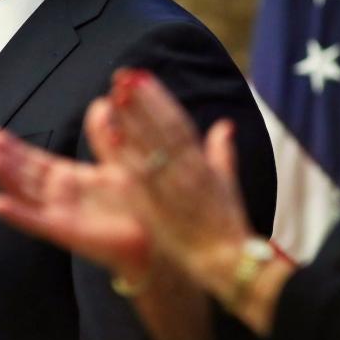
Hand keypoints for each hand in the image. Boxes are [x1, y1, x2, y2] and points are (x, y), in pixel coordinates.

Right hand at [0, 103, 155, 283]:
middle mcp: (62, 196)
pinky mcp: (65, 231)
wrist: (155, 237)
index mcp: (72, 178)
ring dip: (4, 177)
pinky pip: (36, 221)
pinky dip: (16, 213)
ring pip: (25, 193)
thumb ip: (105, 134)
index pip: (35, 160)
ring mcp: (61, 213)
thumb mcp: (119, 159)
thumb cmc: (138, 203)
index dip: (14, 147)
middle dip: (2, 157)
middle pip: (24, 174)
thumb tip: (100, 104)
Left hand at [106, 69, 252, 295]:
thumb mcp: (228, 185)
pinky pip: (140, 180)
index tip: (142, 76)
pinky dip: (127, 158)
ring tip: (115, 96)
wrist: (228, 263)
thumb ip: (222, 153)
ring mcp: (171, 190)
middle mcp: (187, 172)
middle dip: (143, 102)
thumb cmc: (227, 224)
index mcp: (202, 164)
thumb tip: (224, 126)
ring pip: (149, 149)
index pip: (179, 124)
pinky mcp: (157, 209)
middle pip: (162, 130)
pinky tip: (112, 139)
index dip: (159, 99)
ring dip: (133, 122)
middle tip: (123, 76)